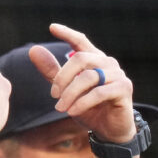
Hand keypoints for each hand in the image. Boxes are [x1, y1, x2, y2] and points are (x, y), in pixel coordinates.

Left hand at [28, 23, 135, 143]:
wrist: (110, 130)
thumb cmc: (89, 108)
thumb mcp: (66, 90)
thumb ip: (52, 71)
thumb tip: (33, 50)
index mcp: (94, 60)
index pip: (80, 41)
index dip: (67, 33)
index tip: (52, 27)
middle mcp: (108, 63)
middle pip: (80, 58)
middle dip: (62, 77)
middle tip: (53, 95)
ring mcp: (118, 75)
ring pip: (89, 77)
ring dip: (70, 94)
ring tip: (60, 108)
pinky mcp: (124, 89)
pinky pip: (99, 92)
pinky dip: (82, 102)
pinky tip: (72, 111)